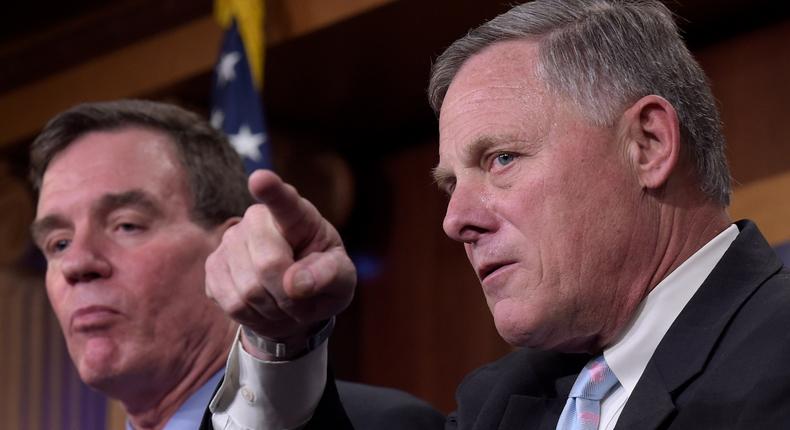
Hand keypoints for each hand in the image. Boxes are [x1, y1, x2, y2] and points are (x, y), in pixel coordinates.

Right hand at [205, 170, 355, 357]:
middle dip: (289, 295)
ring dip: (273, 309)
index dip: (271, 189)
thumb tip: (295, 283)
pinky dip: (253, 316)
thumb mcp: (343, 279)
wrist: (294, 301)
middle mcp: (258, 219)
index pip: (283, 200)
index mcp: (298, 215)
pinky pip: (232, 303)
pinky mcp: (213, 266)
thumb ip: (330, 275)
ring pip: (249, 290)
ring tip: (283, 302)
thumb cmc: (323, 281)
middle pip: (268, 264)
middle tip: (301, 300)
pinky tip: (263, 306)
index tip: (261, 179)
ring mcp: (230, 240)